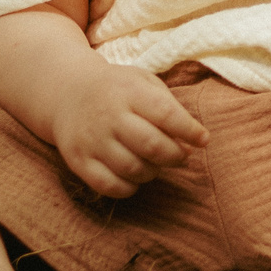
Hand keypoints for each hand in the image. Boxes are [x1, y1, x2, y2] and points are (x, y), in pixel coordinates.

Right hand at [51, 62, 209, 197]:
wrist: (67, 93)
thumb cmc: (118, 90)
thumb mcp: (143, 82)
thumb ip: (169, 106)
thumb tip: (194, 140)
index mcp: (129, 91)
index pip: (167, 114)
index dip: (190, 130)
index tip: (203, 139)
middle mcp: (108, 115)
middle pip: (152, 146)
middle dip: (175, 156)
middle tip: (182, 156)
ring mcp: (92, 140)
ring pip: (133, 169)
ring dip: (154, 172)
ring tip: (156, 162)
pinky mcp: (78, 161)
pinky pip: (110, 186)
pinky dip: (129, 187)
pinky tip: (135, 176)